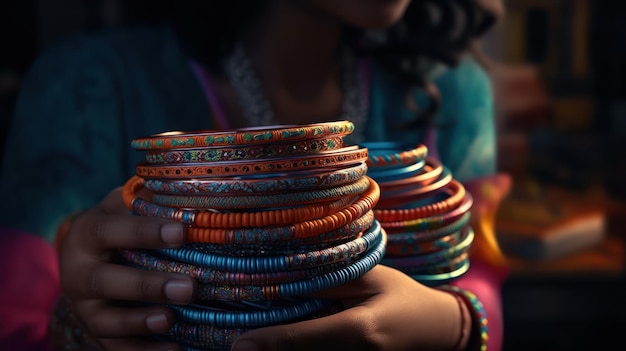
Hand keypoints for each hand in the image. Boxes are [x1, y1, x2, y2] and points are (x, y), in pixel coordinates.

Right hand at [58, 187, 195, 350]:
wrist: (86, 257)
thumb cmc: (119, 224)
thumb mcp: (126, 206)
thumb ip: (150, 201)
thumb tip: (197, 191)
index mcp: (88, 234)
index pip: (111, 231)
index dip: (145, 232)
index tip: (182, 231)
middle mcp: (78, 273)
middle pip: (104, 282)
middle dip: (146, 286)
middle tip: (188, 288)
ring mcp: (84, 306)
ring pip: (105, 320)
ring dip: (139, 323)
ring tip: (171, 320)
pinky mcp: (96, 331)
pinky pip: (115, 347)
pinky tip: (174, 350)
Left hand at [231, 264, 463, 350]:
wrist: (437, 330)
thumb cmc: (403, 296)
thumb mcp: (370, 278)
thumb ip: (330, 280)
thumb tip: (286, 277)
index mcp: (359, 330)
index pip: (302, 338)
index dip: (267, 342)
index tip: (239, 344)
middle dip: (271, 347)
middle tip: (239, 340)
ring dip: (286, 348)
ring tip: (259, 338)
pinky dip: (303, 348)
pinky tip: (291, 335)